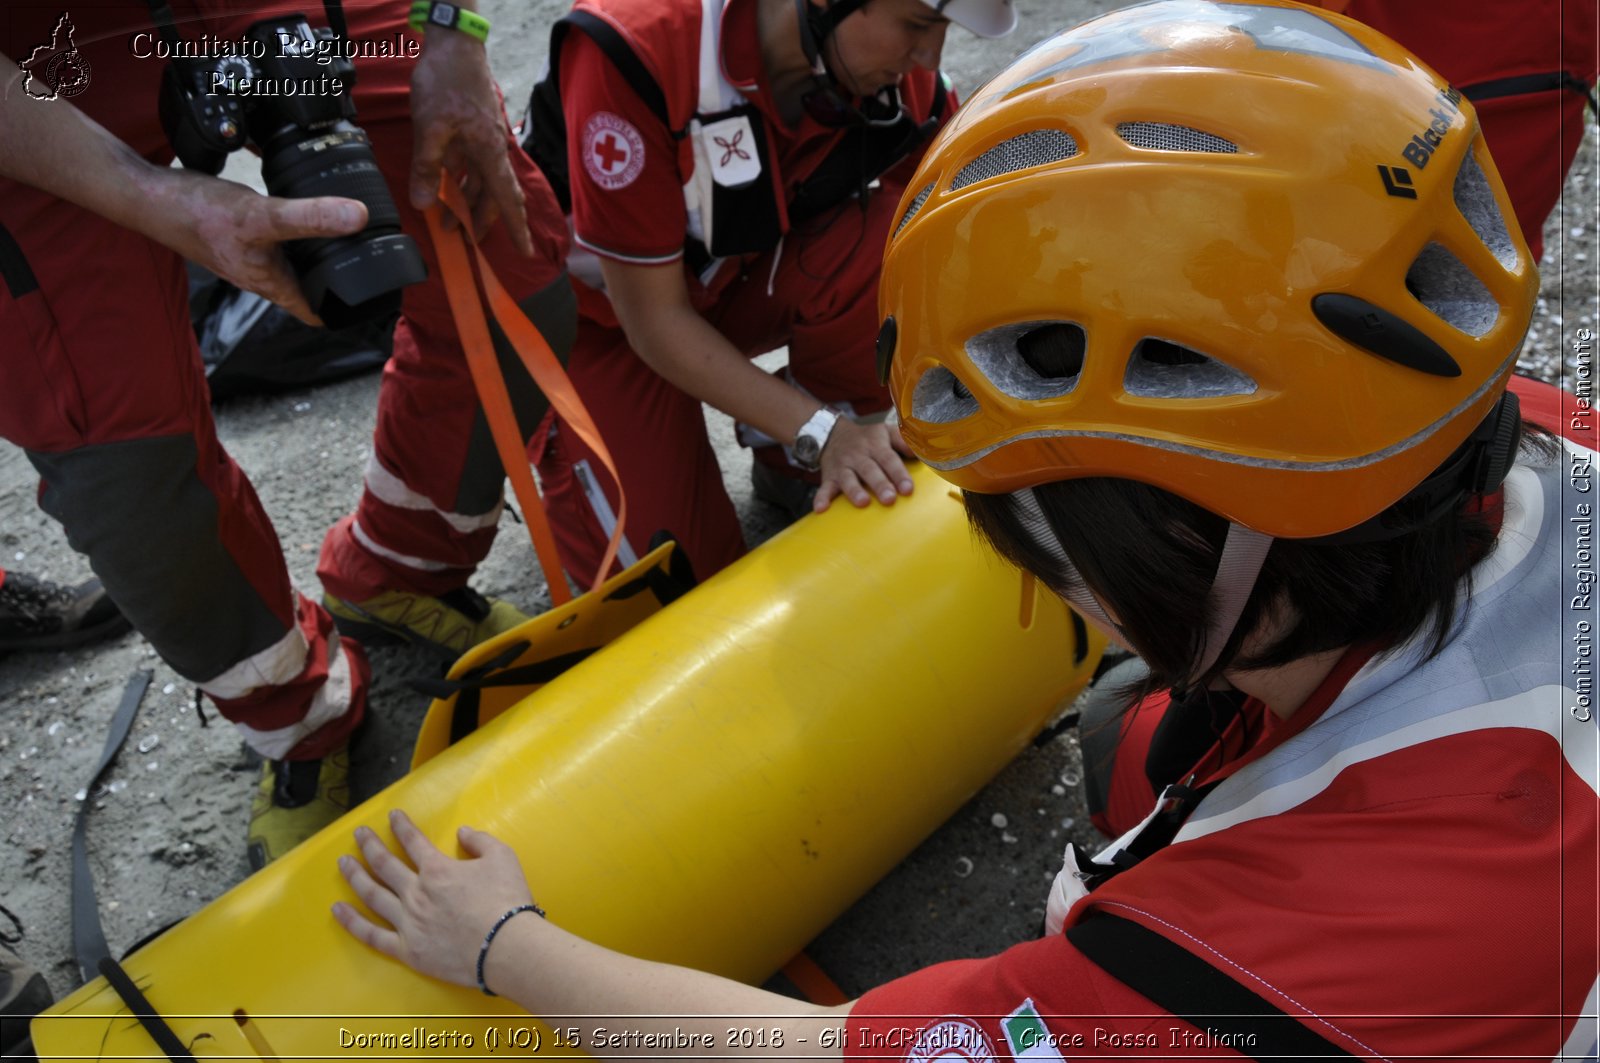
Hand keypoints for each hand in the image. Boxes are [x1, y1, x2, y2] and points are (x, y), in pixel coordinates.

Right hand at [152, 168, 367, 325]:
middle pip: (308, 290)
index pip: (316, 313)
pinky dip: (295, 234)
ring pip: (293, 266)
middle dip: (337, 282)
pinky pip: (277, 242)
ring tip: (348, 240)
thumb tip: (359, 217)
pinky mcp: (239, 237)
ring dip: (316, 258)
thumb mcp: (262, 216)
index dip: (346, 312)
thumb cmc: (198, 214)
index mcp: (272, 283)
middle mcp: (262, 276)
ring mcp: (249, 258)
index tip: (375, 299)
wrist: (148, 197)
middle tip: (372, 265)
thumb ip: (310, 218)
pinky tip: (303, 213)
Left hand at [333, 810, 536, 987]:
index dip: (401, 825)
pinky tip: (338, 910)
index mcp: (437, 869)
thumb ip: (480, 841)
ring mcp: (408, 922)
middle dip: (369, 845)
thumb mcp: (502, 857)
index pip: (413, 841)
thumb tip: (462, 833)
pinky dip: (352, 922)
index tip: (392, 814)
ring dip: (355, 876)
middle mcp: (416, 893)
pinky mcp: (407, 950)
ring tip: (343, 863)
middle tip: (358, 834)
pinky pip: (372, 936)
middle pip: (384, 864)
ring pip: (372, 896)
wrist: (507, 947)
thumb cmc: (507, 900)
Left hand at [408, 31, 532, 254]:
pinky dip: (459, 180)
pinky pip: (470, 165)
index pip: (507, 200)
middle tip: (461, 238)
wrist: (454, 45)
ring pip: (480, 182)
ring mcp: (483, 141)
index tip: (525, 251)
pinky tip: (443, 186)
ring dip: (465, 202)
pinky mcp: (472, 131)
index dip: (516, 228)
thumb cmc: (446, 82)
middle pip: (493, 196)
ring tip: (446, 218)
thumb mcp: (430, 127)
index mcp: (489, 153)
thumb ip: (427, 167)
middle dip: (479, 220)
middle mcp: (492, 150)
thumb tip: (424, 204)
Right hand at [814, 418, 915, 511]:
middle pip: (870, 470)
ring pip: (848, 479)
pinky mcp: (829, 476)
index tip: (908, 489)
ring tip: (862, 503)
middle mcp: (858, 455)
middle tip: (890, 499)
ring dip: (854, 491)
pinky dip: (821, 498)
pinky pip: (824, 487)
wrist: (832, 434)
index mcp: (875, 444)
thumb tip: (921, 453)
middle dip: (880, 484)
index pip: (889, 459)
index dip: (898, 474)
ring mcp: (842, 466)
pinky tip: (821, 509)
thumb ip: (903, 441)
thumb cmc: (867, 438)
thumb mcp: (885, 432)